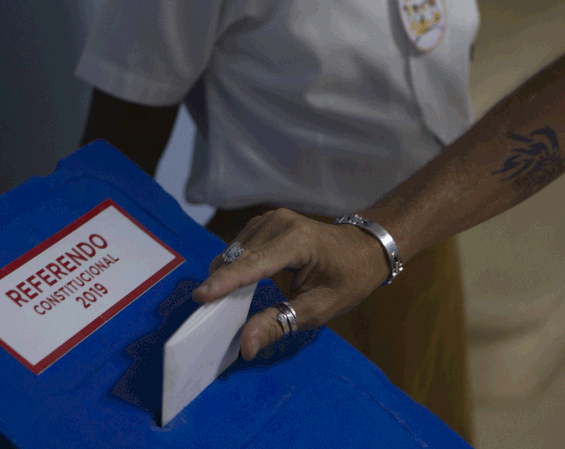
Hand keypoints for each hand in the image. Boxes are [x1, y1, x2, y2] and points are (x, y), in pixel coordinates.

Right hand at [192, 208, 391, 360]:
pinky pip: (239, 246)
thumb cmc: (347, 279)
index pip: (254, 264)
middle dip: (221, 283)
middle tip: (207, 314)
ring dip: (225, 275)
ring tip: (219, 302)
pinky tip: (233, 284)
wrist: (364, 247)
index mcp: (298, 242)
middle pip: (239, 256)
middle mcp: (280, 223)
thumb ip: (279, 323)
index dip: (226, 282)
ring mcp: (271, 218)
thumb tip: (246, 345)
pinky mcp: (265, 221)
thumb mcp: (319, 309)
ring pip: (234, 251)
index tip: (200, 297)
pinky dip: (233, 266)